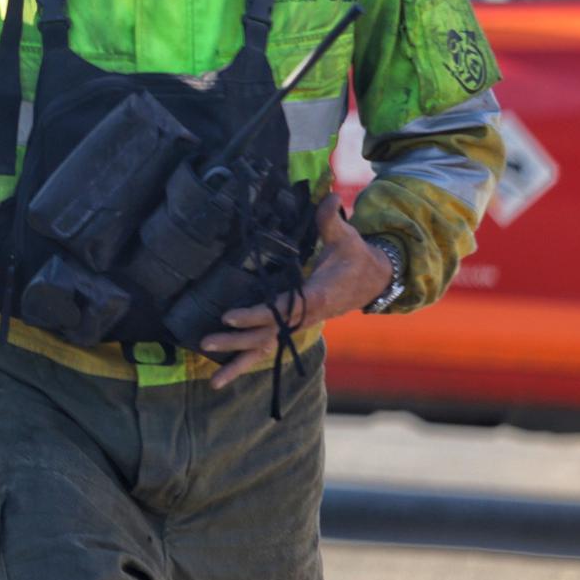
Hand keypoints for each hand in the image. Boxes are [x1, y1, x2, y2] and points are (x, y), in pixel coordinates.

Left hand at [202, 199, 392, 388]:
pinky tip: (225, 374)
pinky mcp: (294, 328)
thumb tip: (330, 197)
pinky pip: (269, 348)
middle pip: (267, 335)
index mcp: (315, 297)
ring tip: (213, 382)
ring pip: (266, 350)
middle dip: (236, 341)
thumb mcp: (347, 237)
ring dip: (239, 364)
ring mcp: (298, 326)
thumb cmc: (356, 256)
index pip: (280, 309)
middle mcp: (304, 318)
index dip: (255, 313)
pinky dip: (248, 362)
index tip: (228, 315)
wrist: (374, 280)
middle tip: (205, 341)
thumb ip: (332, 219)